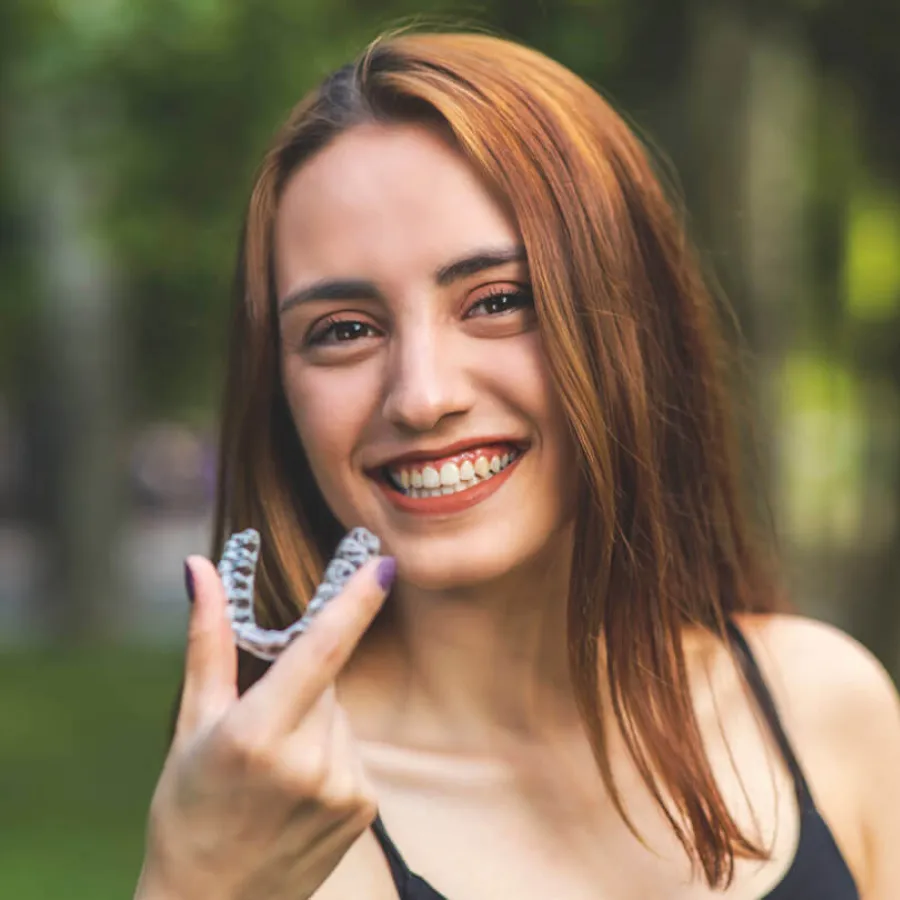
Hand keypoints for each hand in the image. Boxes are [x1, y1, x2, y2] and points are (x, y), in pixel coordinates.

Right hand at [134, 550, 394, 899]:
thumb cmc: (187, 809)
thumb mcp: (192, 723)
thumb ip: (207, 640)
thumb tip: (201, 568)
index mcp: (257, 734)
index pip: (320, 652)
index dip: (355, 602)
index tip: (384, 563)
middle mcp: (308, 762)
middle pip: (327, 682)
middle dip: (302, 686)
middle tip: (261, 727)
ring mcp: (342, 789)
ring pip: (341, 716)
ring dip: (316, 724)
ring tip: (276, 772)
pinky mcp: (363, 808)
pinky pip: (353, 750)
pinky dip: (330, 755)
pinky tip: (298, 792)